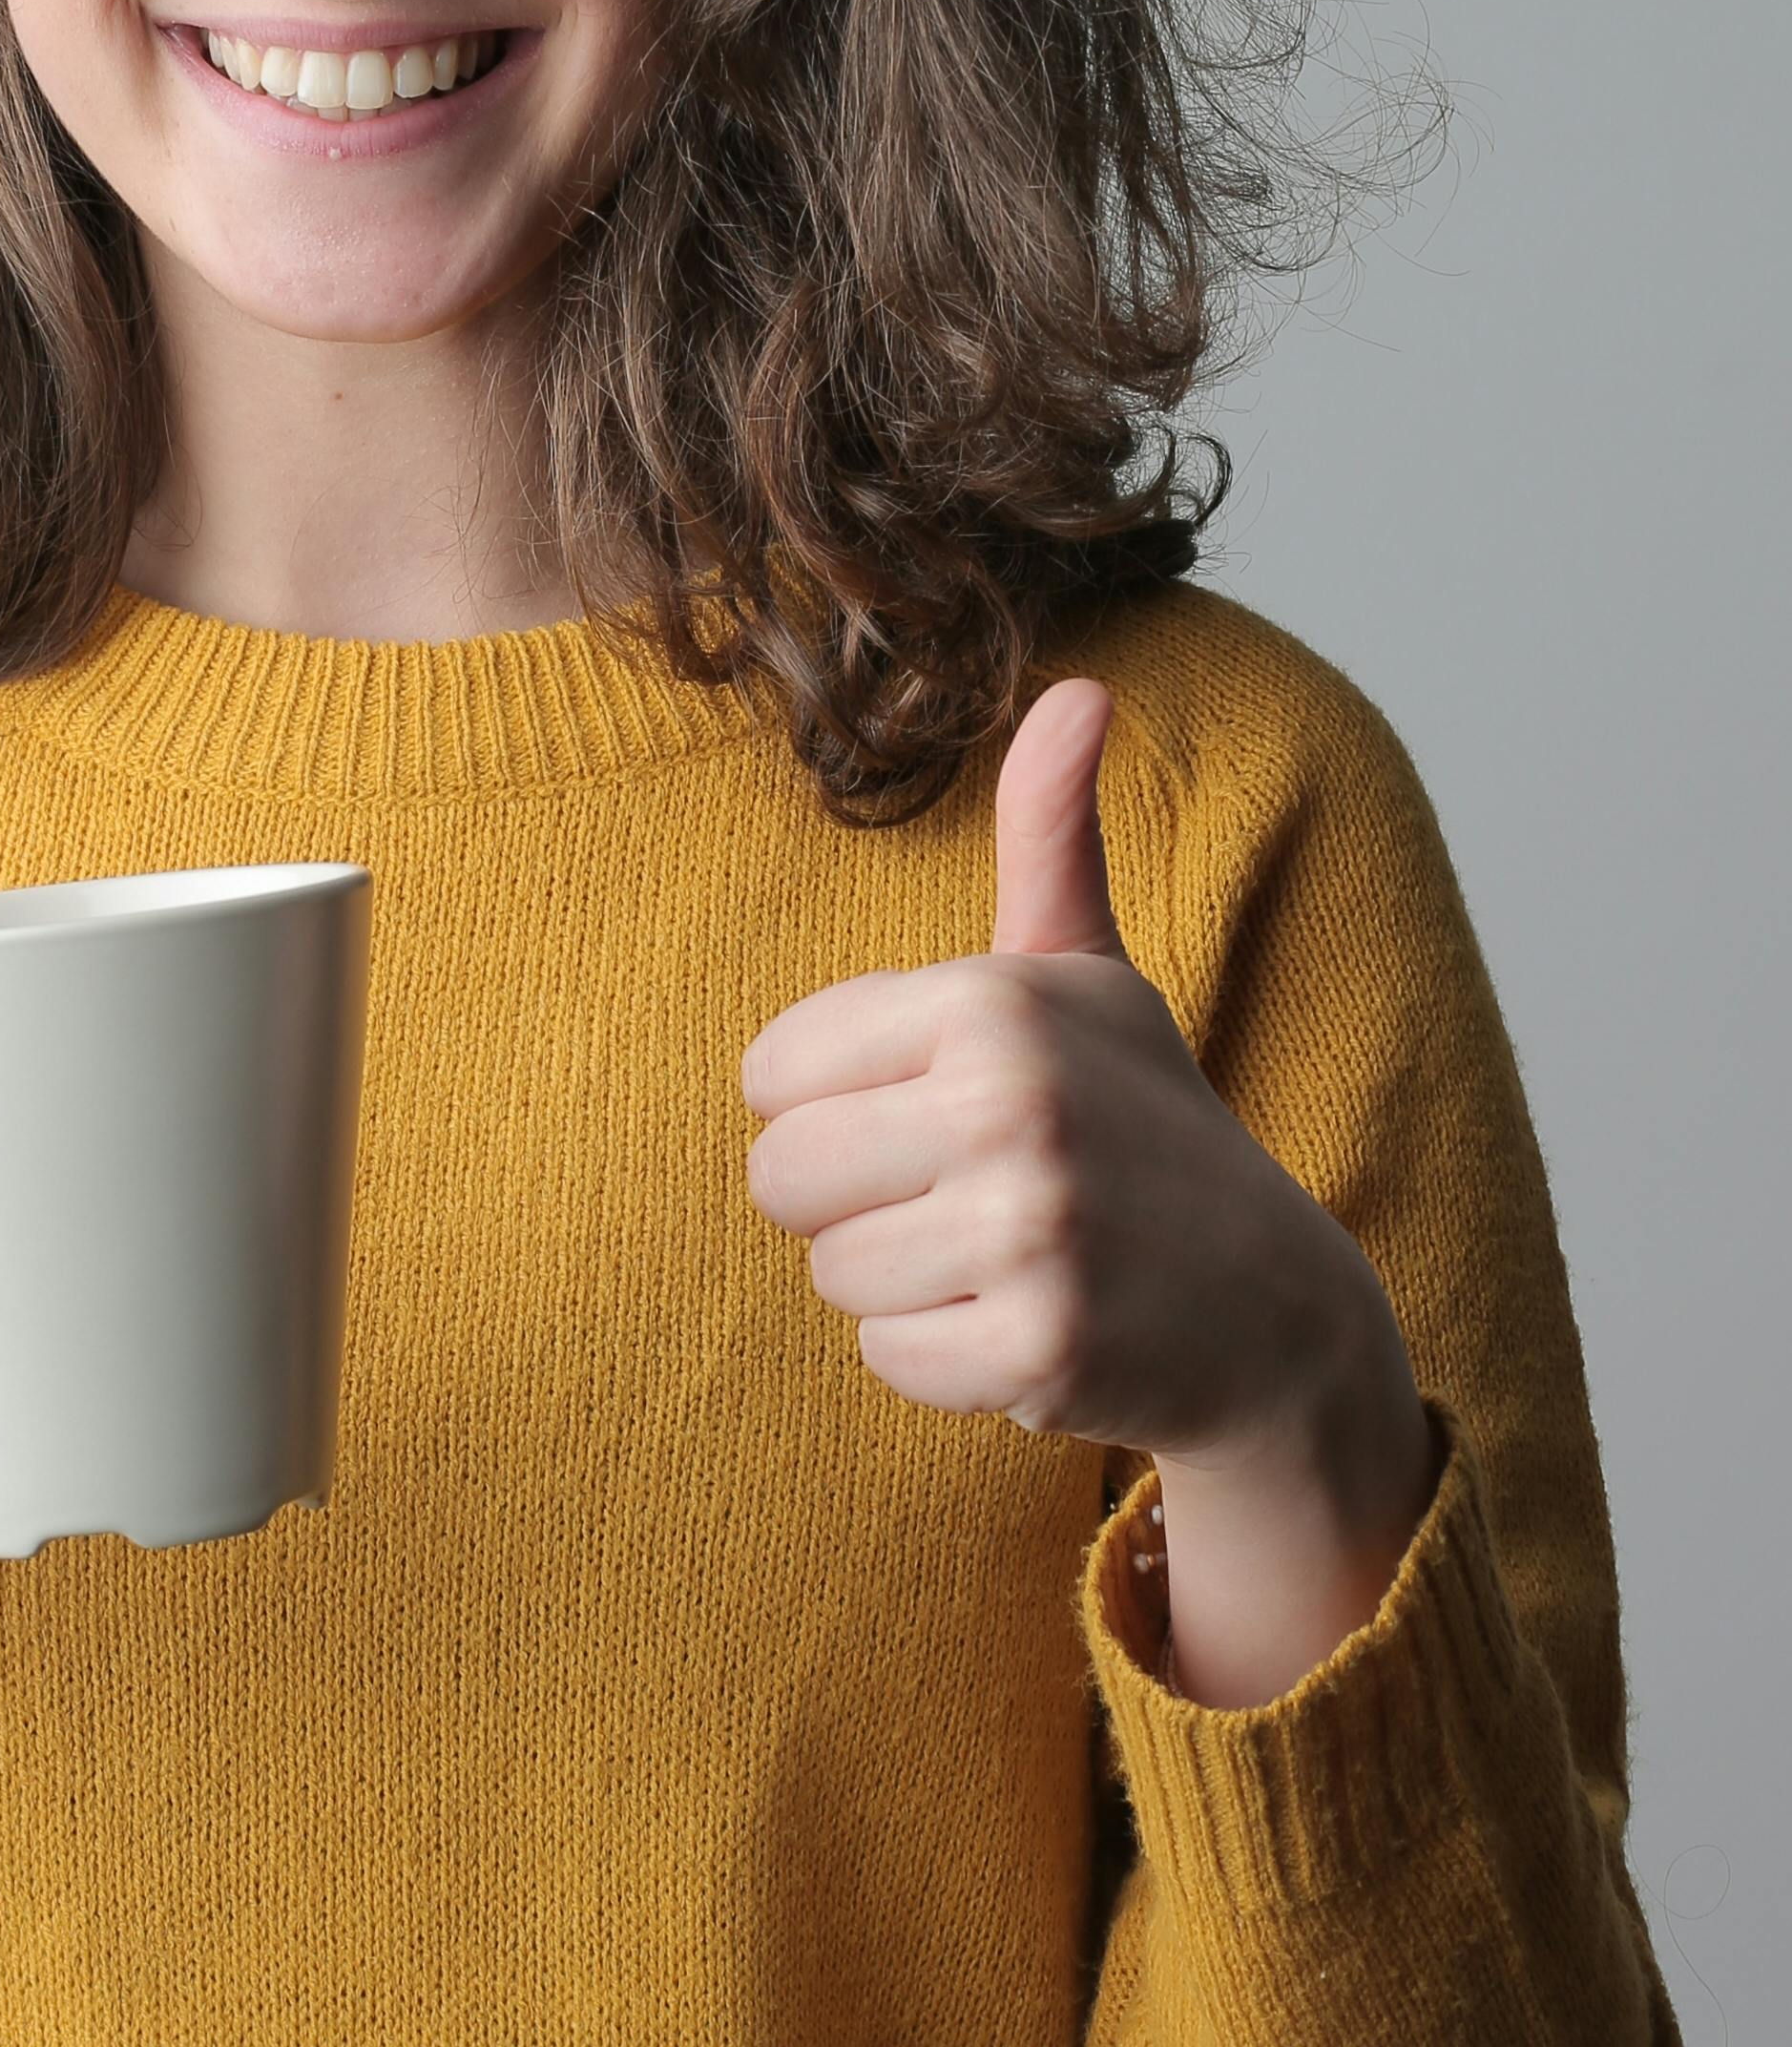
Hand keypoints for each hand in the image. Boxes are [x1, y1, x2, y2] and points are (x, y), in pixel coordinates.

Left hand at [742, 682, 1435, 1698]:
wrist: (1275, 1302)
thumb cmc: (1144, 1122)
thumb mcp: (1090, 972)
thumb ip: (1050, 834)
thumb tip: (1080, 686)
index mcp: (991, 1001)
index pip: (771, 1074)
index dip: (835, 1104)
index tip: (930, 1110)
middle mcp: (1009, 1104)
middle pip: (782, 1178)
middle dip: (853, 1201)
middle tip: (961, 1194)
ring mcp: (1029, 1231)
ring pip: (830, 1275)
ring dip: (901, 1281)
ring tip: (1003, 1254)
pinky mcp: (1038, 1347)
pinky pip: (889, 1361)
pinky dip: (944, 1358)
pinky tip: (1029, 1323)